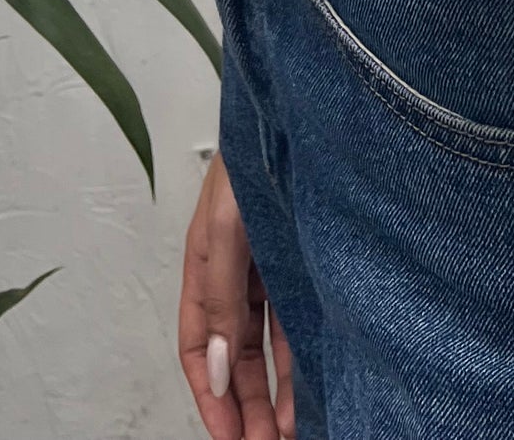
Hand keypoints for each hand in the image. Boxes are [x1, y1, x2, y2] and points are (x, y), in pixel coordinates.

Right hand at [179, 153, 292, 439]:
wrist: (307, 108)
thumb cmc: (259, 151)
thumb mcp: (226, 227)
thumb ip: (219, 297)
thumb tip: (212, 366)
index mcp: (206, 263)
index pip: (195, 346)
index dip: (208, 395)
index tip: (228, 437)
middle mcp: (240, 271)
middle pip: (234, 356)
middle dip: (246, 406)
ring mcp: (277, 266)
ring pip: (272, 345)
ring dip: (279, 392)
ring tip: (293, 433)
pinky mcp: (310, 260)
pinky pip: (304, 320)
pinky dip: (307, 358)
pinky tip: (318, 388)